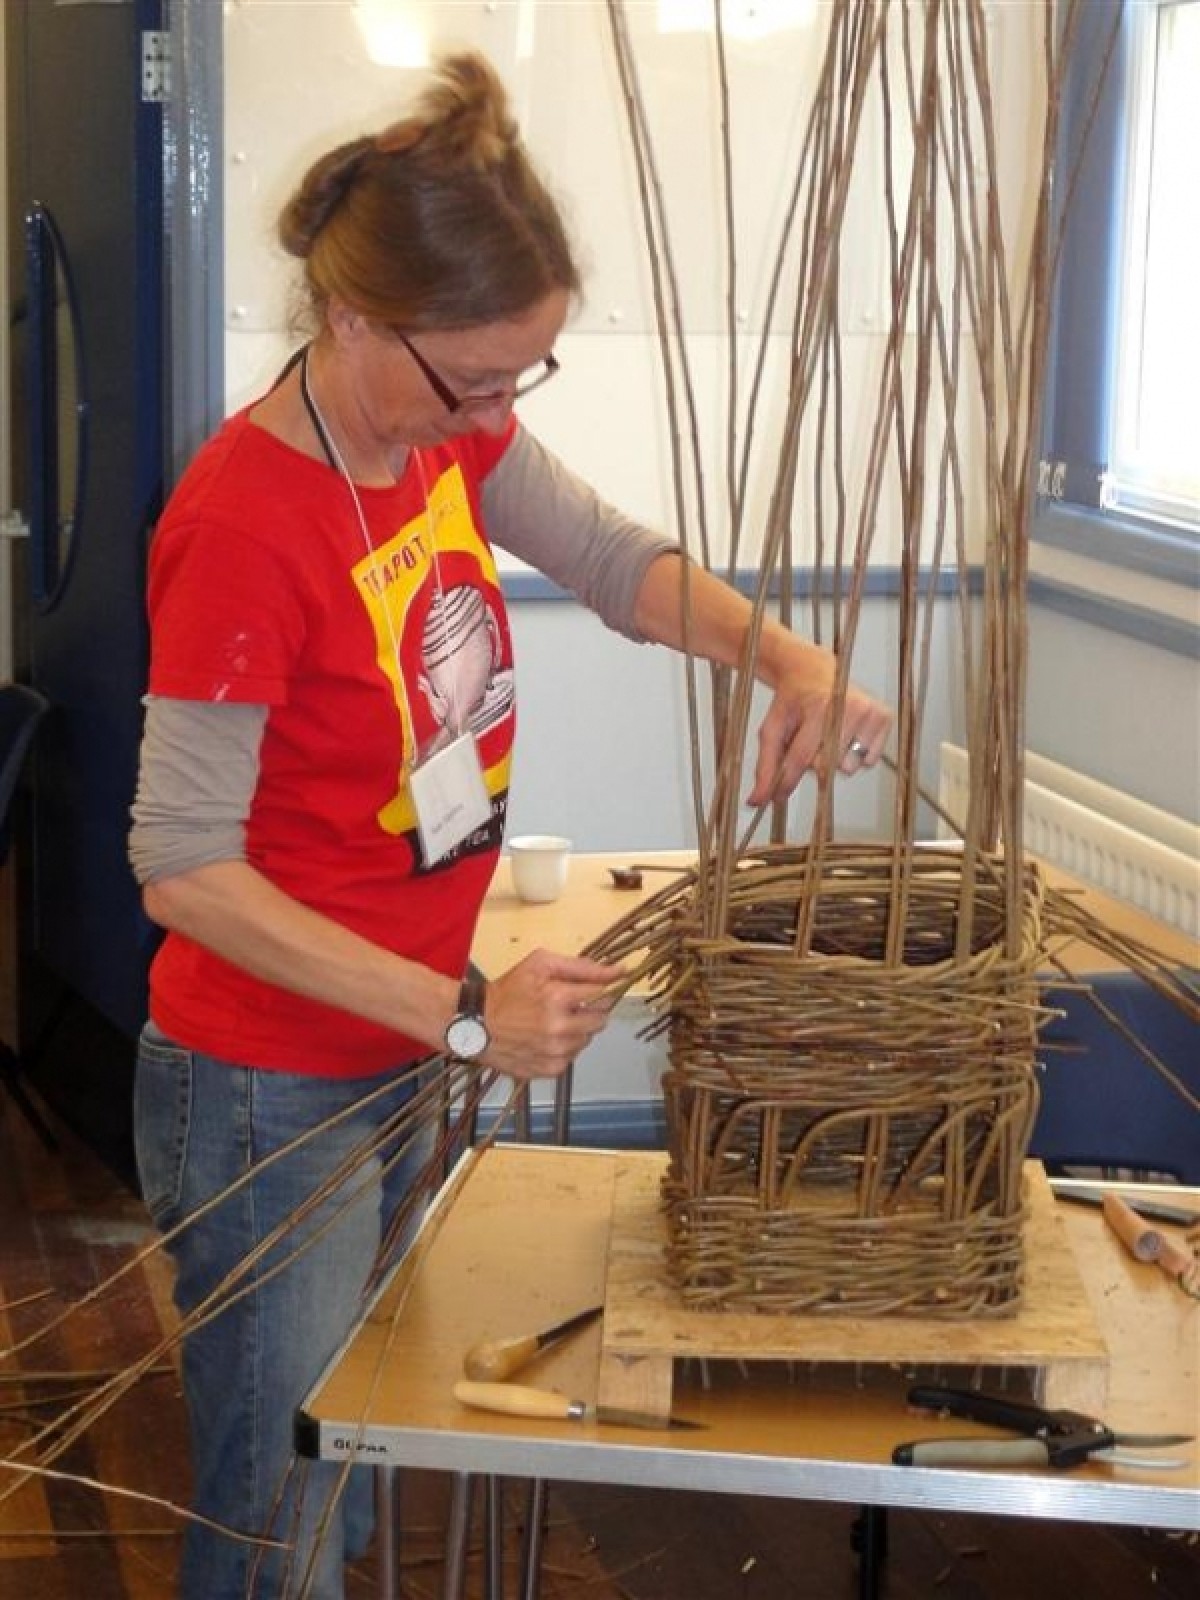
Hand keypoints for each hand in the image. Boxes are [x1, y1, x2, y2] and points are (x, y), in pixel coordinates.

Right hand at [482, 949, 620, 1080]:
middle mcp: (560, 1028)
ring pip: (587, 1039)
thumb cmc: (508, 991)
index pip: (603, 993)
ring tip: (553, 1021)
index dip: (603, 988)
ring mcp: (556, 1052)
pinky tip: (547, 1038)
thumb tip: (618, 970)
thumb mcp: (540, 964)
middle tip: (570, 1005)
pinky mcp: (550, 1069)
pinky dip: (565, 1047)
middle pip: (601, 1019)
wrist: (477, 1024)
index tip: (601, 986)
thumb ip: (581, 966)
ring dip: (578, 1029)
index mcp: (558, 998)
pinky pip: (573, 1056)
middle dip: (590, 1010)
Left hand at [748, 644, 891, 805]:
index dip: (787, 781)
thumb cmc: (793, 701)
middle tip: (808, 742)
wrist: (813, 672)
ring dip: (834, 760)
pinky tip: (846, 735)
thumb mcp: (772, 728)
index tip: (776, 797)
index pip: (802, 758)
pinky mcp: (884, 717)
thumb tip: (757, 800)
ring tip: (827, 736)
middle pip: (828, 766)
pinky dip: (855, 756)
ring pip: (849, 767)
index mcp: (819, 706)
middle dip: (813, 764)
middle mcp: (849, 707)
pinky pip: (869, 761)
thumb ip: (765, 765)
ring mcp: (870, 712)